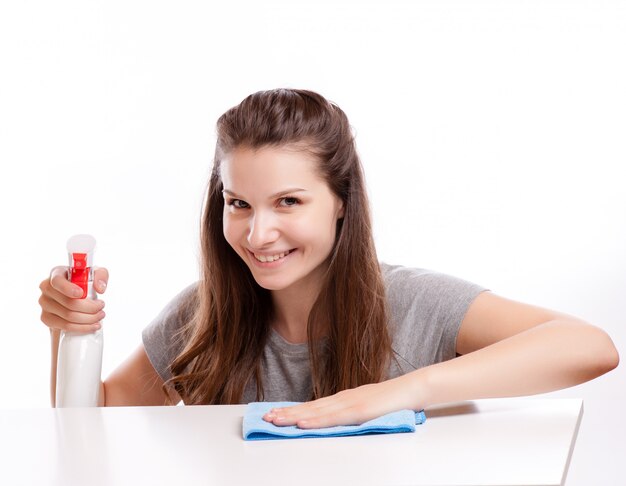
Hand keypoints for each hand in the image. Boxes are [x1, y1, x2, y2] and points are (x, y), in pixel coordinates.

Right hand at [38, 266, 108, 333]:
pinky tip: (93, 326)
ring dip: (89, 318)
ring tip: (100, 316)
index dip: (68, 288)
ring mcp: (45, 304)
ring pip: (68, 316)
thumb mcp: (95, 274)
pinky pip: (65, 326)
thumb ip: (101, 276)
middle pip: (68, 302)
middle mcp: (47, 288)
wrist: (76, 296)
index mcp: (56, 273)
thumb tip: (100, 289)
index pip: (57, 281)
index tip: (81, 294)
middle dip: (90, 307)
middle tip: (101, 307)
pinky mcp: (46, 318)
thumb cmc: (85, 282)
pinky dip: (82, 327)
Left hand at [262, 374, 421, 428]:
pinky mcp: (359, 410)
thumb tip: (336, 422)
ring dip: (294, 417)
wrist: (413, 389)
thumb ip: (351, 414)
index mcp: (344, 398)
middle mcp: (343, 398)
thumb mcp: (367, 408)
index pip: (313, 405)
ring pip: (316, 412)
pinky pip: (334, 418)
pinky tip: (303, 423)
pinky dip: (316, 421)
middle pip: (310, 407)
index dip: (293, 410)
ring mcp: (350, 403)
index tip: (275, 413)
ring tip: (275, 420)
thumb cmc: (393, 400)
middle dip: (286, 413)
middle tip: (266, 417)